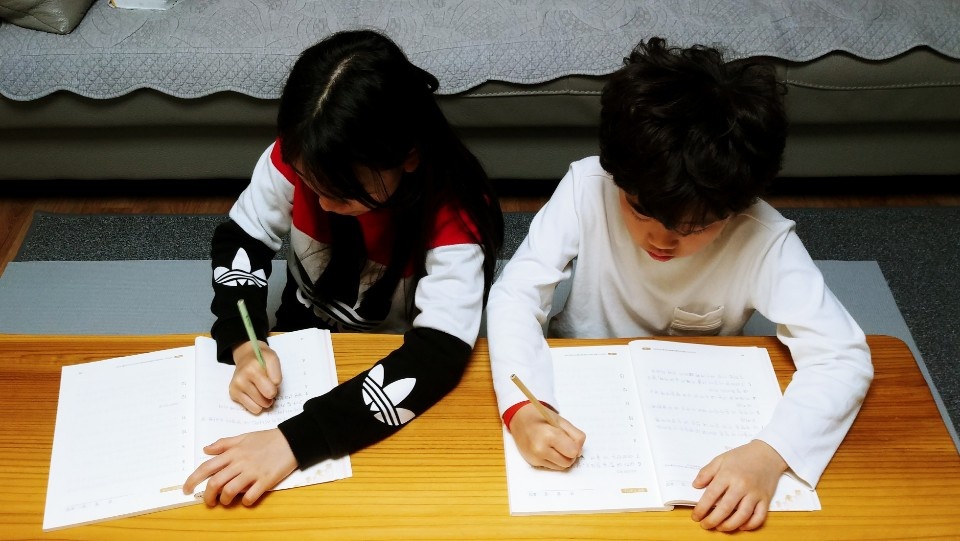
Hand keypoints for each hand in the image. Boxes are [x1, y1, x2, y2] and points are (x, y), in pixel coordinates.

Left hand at [182, 428, 297, 506]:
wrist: (291, 440)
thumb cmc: (267, 439)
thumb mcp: (244, 436)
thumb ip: (224, 443)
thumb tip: (206, 449)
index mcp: (233, 452)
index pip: (207, 467)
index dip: (193, 480)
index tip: (187, 489)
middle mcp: (240, 462)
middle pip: (215, 482)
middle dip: (207, 496)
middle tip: (208, 502)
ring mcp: (253, 472)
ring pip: (230, 491)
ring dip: (224, 500)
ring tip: (226, 502)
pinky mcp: (266, 480)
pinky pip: (250, 495)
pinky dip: (245, 501)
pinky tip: (246, 500)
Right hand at [230, 341, 281, 413]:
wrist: (246, 357)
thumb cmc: (262, 359)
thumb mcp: (272, 359)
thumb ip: (276, 374)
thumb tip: (273, 387)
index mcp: (252, 369)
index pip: (270, 391)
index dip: (275, 387)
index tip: (272, 381)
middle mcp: (241, 379)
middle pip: (264, 401)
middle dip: (269, 396)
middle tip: (267, 386)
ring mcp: (236, 388)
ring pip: (257, 407)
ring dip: (262, 401)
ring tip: (261, 390)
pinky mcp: (233, 395)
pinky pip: (251, 408)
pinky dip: (255, 404)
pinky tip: (253, 393)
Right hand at [509, 403, 585, 468]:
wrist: (520, 419)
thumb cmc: (542, 417)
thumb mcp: (561, 421)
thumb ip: (576, 435)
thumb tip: (579, 452)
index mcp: (549, 435)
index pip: (573, 452)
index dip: (575, 446)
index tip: (570, 439)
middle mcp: (540, 449)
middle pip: (568, 462)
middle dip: (570, 454)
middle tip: (564, 442)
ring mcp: (536, 458)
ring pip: (561, 467)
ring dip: (562, 458)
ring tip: (556, 445)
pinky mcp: (533, 463)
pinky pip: (552, 466)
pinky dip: (554, 459)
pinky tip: (548, 449)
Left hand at [691, 439, 787, 530]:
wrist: (767, 453)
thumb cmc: (742, 456)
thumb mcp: (721, 459)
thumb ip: (706, 472)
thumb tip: (695, 486)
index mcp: (728, 475)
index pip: (712, 495)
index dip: (702, 508)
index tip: (696, 516)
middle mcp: (742, 486)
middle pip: (726, 508)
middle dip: (713, 520)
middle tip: (705, 525)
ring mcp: (755, 494)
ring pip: (742, 516)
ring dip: (729, 525)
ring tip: (720, 528)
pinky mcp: (766, 499)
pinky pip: (759, 517)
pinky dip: (750, 525)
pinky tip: (740, 526)